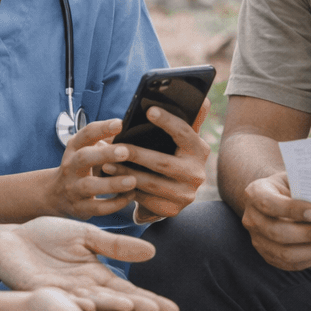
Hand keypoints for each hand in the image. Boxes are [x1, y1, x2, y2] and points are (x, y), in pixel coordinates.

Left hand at [0, 217, 179, 310]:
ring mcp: (63, 293)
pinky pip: (61, 296)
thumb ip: (114, 246)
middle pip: (115, 299)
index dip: (150, 300)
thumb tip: (151, 252)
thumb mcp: (87, 236)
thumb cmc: (47, 238)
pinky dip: (75, 300)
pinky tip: (88, 303)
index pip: (129, 291)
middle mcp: (85, 290)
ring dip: (110, 304)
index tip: (173, 309)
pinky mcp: (41, 290)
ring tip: (132, 305)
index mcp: (97, 277)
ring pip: (91, 301)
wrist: (9, 241)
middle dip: (138, 304)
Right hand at [47, 118, 135, 219]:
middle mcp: (70, 167)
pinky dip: (115, 203)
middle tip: (125, 151)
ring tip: (132, 180)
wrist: (55, 195)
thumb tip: (132, 127)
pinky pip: (97, 208)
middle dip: (105, 154)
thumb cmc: (80, 167)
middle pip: (84, 158)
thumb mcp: (85, 150)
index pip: (86, 134)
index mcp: (74, 148)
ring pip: (90, 186)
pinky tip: (130, 196)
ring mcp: (73, 188)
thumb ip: (104, 141)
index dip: (102, 128)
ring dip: (112, 184)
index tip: (119, 124)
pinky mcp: (79, 207)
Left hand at [102, 100, 210, 220]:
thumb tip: (204, 100)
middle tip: (114, 147)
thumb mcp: (181, 140)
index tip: (149, 110)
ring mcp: (186, 195)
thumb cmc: (173, 156)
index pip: (184, 133)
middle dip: (136, 155)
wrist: (175, 193)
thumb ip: (190, 120)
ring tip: (106, 165)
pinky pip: (146, 200)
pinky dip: (128, 190)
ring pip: (151, 183)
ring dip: (126, 174)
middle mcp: (197, 174)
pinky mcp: (172, 210)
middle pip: (163, 163)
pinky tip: (113, 181)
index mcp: (200, 151)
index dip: (167, 122)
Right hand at [240, 170, 310, 270]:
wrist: (275, 198)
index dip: (293, 210)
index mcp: (255, 193)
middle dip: (310, 234)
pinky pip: (290, 264)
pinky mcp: (268, 256)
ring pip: (285, 253)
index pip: (270, 204)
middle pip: (278, 232)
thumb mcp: (294, 177)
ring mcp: (258, 240)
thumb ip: (307, 185)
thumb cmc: (289, 185)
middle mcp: (252, 219)